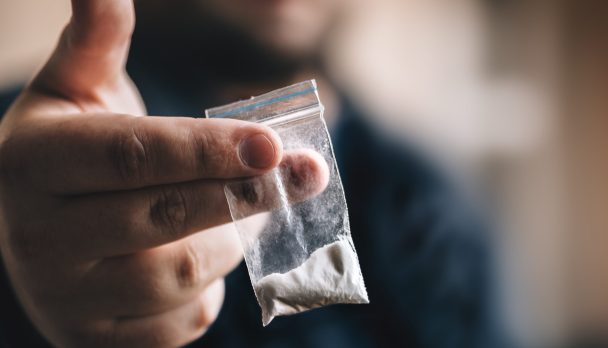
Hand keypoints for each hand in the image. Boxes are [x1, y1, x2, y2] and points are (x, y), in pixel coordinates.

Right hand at [0, 1, 326, 346]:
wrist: (34, 231)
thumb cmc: (70, 152)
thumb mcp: (74, 94)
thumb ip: (96, 44)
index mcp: (34, 164)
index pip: (135, 154)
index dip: (209, 148)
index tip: (275, 142)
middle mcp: (40, 238)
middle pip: (165, 217)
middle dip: (247, 195)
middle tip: (307, 174)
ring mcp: (68, 300)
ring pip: (182, 275)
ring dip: (230, 239)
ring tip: (240, 211)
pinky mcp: (96, 341)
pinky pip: (181, 322)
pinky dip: (210, 290)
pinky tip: (206, 258)